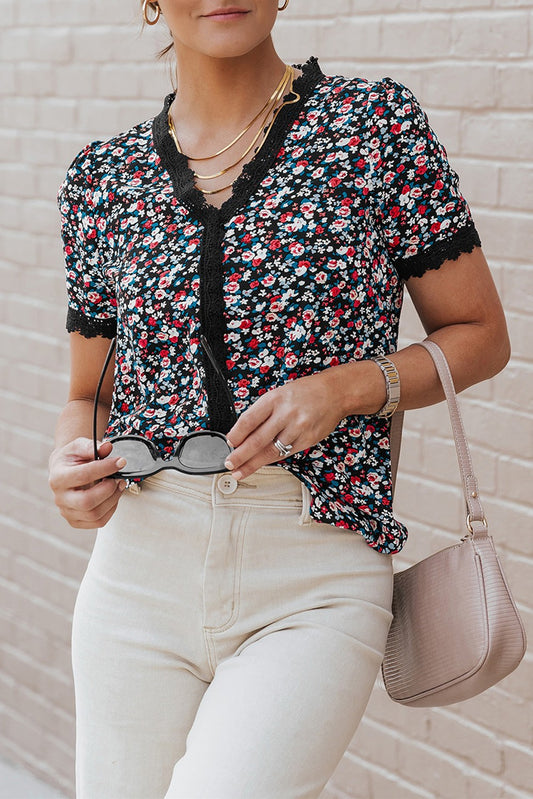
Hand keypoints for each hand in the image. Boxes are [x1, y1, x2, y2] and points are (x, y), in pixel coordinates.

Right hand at [48, 437, 127, 528]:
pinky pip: (98, 522)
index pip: (83, 475)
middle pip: (87, 502)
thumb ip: (92, 446)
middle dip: (109, 489)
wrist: (64, 469)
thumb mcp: (78, 446)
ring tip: (119, 485)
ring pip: (94, 514)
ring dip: (113, 499)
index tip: (120, 462)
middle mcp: (60, 498)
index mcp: (58, 477)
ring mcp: (67, 512)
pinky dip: (111, 509)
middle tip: (119, 478)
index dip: (105, 468)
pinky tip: (113, 496)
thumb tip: (107, 447)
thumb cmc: (72, 458)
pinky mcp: (76, 521)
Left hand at [225, 370, 346, 480]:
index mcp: (274, 399)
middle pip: (257, 440)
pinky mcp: (308, 440)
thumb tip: (243, 433)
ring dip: (253, 464)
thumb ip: (263, 412)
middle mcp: (286, 414)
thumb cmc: (305, 393)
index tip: (229, 443)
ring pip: (271, 451)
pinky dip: (271, 460)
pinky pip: (285, 454)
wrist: (335, 393)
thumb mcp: (279, 394)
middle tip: (229, 464)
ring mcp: (298, 428)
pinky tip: (261, 464)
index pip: (249, 420)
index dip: (236, 435)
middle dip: (240, 456)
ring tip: (240, 471)